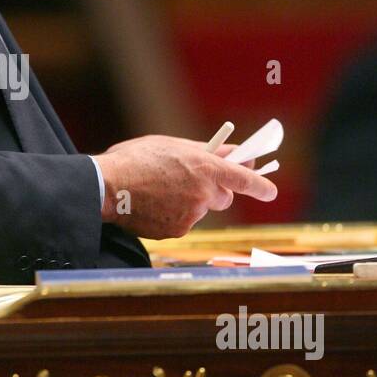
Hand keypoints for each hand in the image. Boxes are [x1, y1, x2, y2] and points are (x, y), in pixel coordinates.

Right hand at [93, 134, 277, 238]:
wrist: (107, 188)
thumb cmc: (135, 160)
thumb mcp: (171, 145)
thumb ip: (204, 151)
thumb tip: (230, 153)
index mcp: (205, 167)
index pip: (244, 179)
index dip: (260, 185)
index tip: (269, 191)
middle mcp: (204, 193)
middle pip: (223, 198)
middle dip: (214, 191)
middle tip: (195, 182)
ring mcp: (192, 215)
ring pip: (200, 210)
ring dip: (189, 203)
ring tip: (160, 191)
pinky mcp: (178, 231)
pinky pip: (183, 223)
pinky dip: (173, 216)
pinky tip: (153, 205)